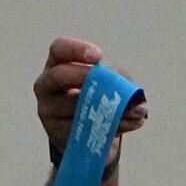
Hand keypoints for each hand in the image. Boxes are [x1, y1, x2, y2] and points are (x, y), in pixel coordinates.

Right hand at [35, 37, 148, 161]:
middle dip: (86, 77)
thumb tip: (134, 95)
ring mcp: (48, 112)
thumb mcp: (104, 82)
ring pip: (77, 106)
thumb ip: (117, 79)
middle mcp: (46, 86)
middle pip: (60, 75)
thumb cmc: (93, 99)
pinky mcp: (58, 134)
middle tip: (112, 83)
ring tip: (139, 110)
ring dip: (112, 107)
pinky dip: (112, 126)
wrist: (87, 136)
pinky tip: (132, 123)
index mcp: (56, 64)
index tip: (99, 56)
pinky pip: (84, 129)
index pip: (58, 49)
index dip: (76, 49)